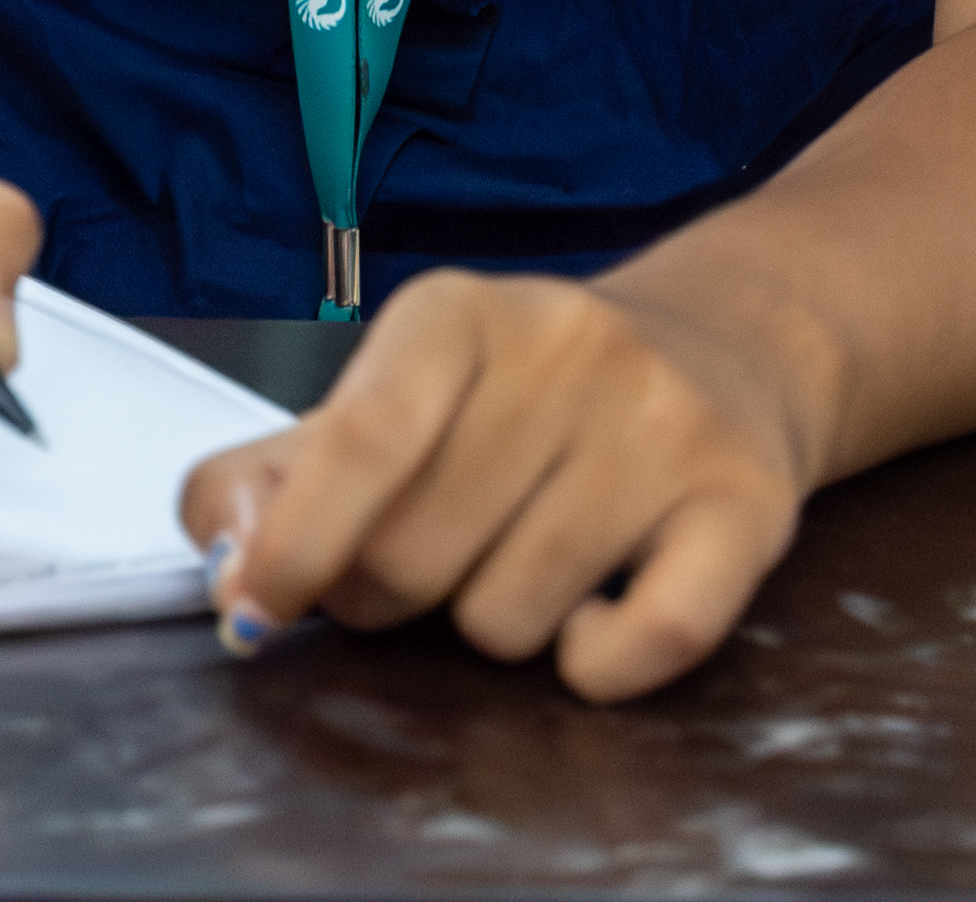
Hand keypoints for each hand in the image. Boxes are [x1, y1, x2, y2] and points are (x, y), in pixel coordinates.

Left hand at [184, 268, 819, 702]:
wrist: (725, 347)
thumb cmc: (524, 397)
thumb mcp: (391, 399)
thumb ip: (272, 476)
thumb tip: (228, 565)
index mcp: (456, 313)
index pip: (359, 442)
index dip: (294, 549)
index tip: (256, 614)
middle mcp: (568, 347)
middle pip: (417, 555)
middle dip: (397, 593)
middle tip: (435, 556)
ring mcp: (666, 424)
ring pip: (513, 621)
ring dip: (497, 624)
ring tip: (530, 554)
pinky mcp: (748, 504)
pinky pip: (645, 644)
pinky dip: (599, 663)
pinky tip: (598, 608)